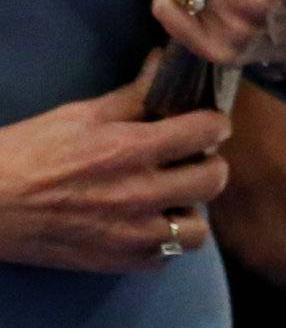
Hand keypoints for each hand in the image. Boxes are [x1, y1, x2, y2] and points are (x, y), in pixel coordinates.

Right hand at [0, 58, 229, 273]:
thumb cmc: (30, 151)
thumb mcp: (82, 114)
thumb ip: (133, 95)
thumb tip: (165, 62)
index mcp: (132, 150)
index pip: (207, 131)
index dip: (213, 123)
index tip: (206, 123)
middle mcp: (139, 195)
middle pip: (213, 180)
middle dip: (209, 163)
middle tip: (191, 159)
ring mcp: (130, 236)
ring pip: (197, 230)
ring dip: (189, 210)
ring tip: (171, 198)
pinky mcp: (114, 264)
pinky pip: (164, 260)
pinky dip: (161, 243)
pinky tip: (145, 225)